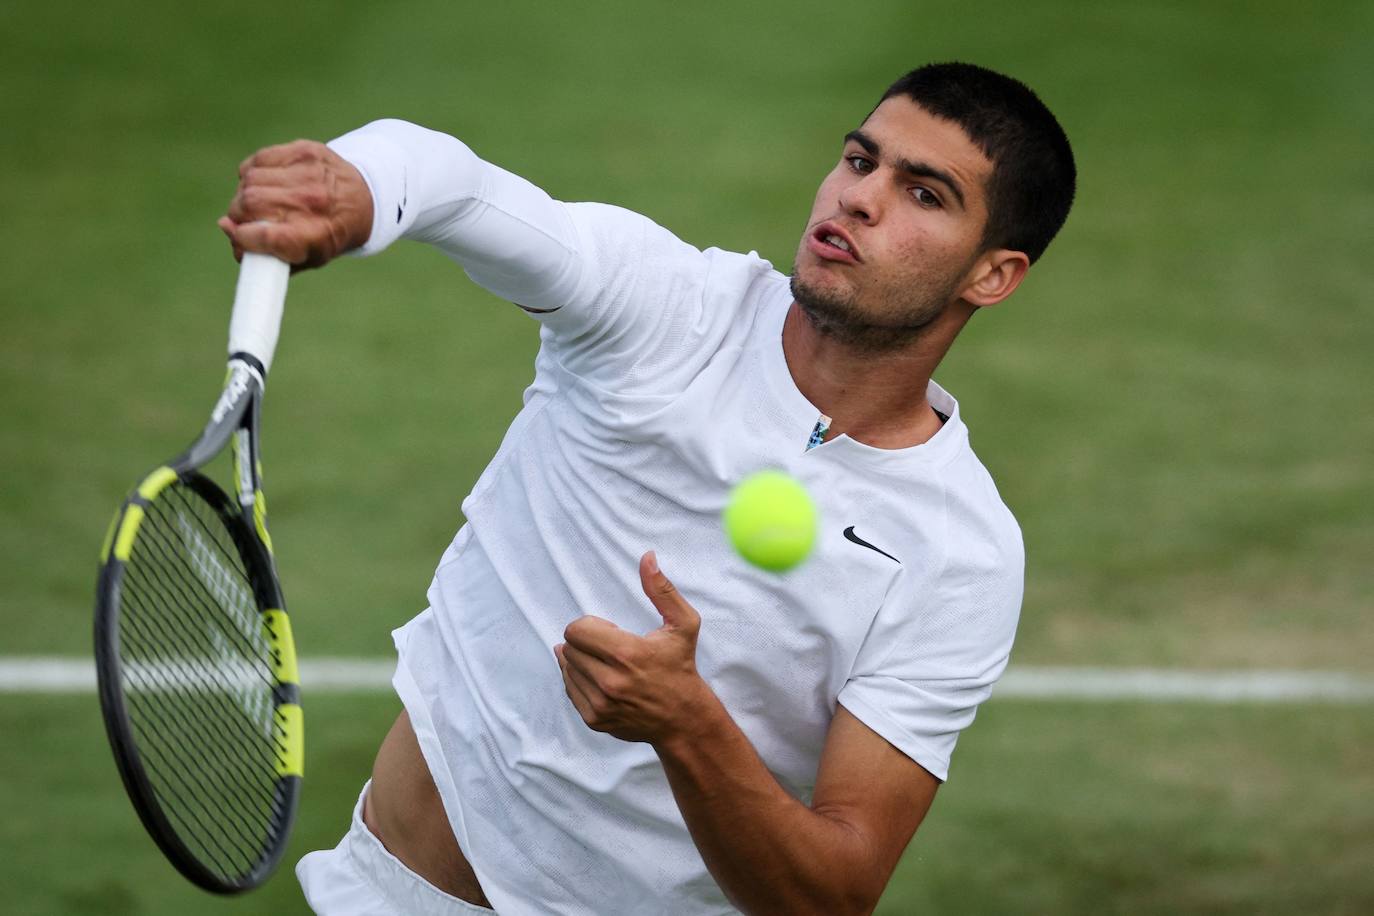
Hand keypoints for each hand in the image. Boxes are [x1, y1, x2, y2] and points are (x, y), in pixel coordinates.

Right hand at [217, 139, 373, 270]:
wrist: (364, 199)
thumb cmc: (328, 234)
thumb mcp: (307, 257)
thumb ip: (265, 253)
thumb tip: (225, 227)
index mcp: (316, 234)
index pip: (266, 235)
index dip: (243, 238)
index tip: (241, 238)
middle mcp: (313, 201)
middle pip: (250, 203)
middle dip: (238, 216)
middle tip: (245, 221)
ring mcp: (308, 172)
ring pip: (249, 180)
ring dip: (244, 194)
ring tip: (258, 203)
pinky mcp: (303, 151)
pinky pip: (259, 160)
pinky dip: (253, 173)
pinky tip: (265, 183)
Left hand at [556, 551, 716, 744]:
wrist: (684, 719)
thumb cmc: (681, 667)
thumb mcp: (682, 625)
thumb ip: (662, 590)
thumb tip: (647, 557)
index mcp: (627, 654)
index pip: (576, 630)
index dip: (590, 625)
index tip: (611, 632)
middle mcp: (610, 682)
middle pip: (569, 648)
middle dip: (586, 642)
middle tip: (611, 649)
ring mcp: (600, 704)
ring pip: (566, 668)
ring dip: (581, 661)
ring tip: (608, 665)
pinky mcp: (594, 719)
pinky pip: (569, 689)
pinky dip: (580, 680)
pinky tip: (603, 680)